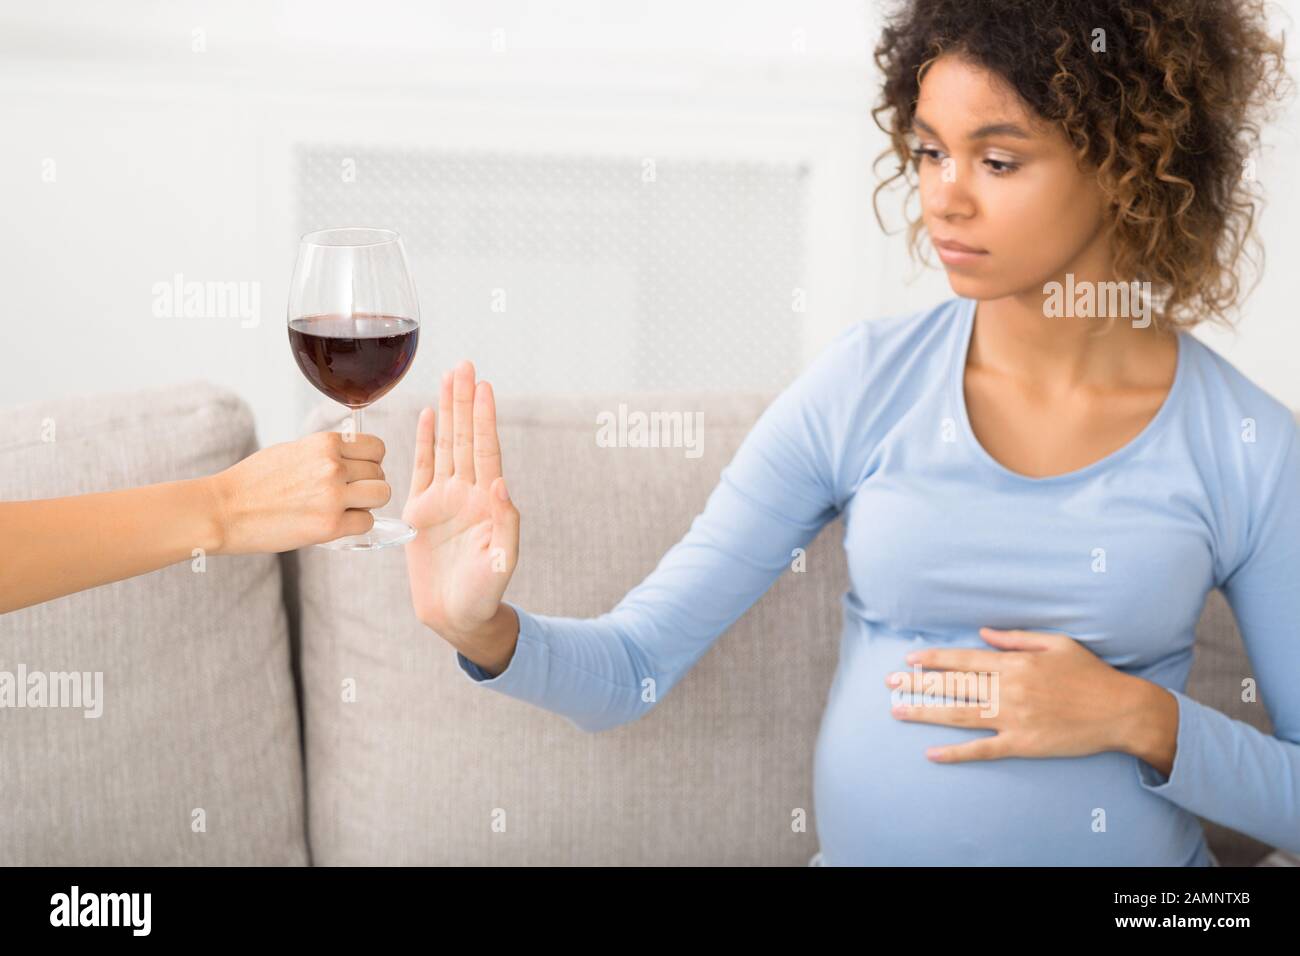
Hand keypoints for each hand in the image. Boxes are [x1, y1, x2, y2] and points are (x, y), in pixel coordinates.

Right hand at [205, 430, 389, 553]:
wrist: (223, 510)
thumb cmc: (253, 482)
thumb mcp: (292, 451)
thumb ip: (325, 453)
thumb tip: (352, 458)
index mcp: (324, 444)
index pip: (376, 448)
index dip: (370, 461)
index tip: (358, 471)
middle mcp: (333, 466)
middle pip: (380, 473)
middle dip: (367, 484)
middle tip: (346, 495)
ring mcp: (333, 496)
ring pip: (381, 495)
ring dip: (366, 504)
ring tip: (344, 508)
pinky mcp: (329, 525)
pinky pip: (367, 522)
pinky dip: (355, 525)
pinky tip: (335, 523)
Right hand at [402, 360, 519, 643]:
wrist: (457, 616)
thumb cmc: (485, 593)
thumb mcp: (502, 560)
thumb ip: (504, 522)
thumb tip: (499, 483)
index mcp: (487, 501)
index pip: (485, 450)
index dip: (483, 418)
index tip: (484, 386)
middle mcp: (467, 493)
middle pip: (465, 437)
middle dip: (465, 401)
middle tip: (465, 364)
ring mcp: (444, 499)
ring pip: (445, 445)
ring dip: (447, 412)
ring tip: (449, 377)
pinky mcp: (420, 511)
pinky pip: (422, 468)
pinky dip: (425, 441)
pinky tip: (428, 415)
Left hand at [883, 627, 1171, 764]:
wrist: (1120, 711)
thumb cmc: (1089, 674)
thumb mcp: (1056, 644)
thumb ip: (1016, 638)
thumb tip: (983, 633)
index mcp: (1015, 664)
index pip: (964, 660)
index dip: (934, 659)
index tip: (910, 659)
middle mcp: (1010, 690)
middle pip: (955, 686)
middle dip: (919, 684)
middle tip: (889, 683)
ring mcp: (1014, 718)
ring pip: (961, 716)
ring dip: (926, 714)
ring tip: (899, 711)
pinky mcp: (1023, 744)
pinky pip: (983, 750)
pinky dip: (956, 753)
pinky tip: (932, 753)